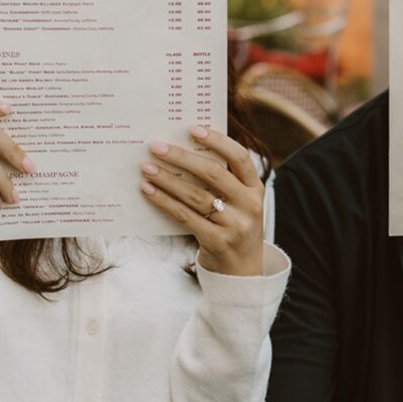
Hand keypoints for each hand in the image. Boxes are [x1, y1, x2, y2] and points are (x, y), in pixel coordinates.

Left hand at [140, 125, 264, 275]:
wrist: (242, 273)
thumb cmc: (234, 227)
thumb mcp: (239, 203)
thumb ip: (223, 181)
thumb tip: (184, 150)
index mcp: (256, 189)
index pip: (240, 157)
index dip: (218, 141)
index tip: (193, 128)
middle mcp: (249, 205)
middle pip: (213, 174)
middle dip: (182, 157)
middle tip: (156, 146)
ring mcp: (235, 225)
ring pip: (195, 195)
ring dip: (167, 179)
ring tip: (146, 167)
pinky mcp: (217, 242)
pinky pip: (185, 217)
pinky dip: (164, 202)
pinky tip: (149, 191)